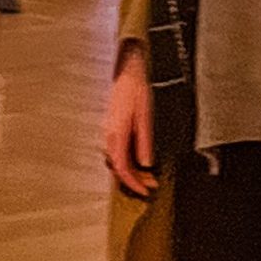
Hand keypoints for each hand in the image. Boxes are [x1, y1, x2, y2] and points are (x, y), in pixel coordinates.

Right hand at [101, 45, 156, 197]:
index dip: (133, 183)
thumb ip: (144, 141)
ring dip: (132, 171)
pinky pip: (118, 151)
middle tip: (152, 184)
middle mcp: (109, 135)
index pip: (122, 167)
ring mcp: (109, 132)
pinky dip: (128, 160)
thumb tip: (146, 163)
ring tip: (148, 175)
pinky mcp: (112, 128)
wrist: (126, 70)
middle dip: (136, 179)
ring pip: (118, 160)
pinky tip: (138, 160)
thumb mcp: (145, 115)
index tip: (145, 190)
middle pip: (119, 167)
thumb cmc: (135, 88)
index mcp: (117, 133)